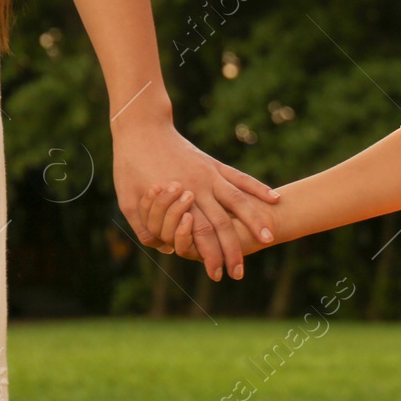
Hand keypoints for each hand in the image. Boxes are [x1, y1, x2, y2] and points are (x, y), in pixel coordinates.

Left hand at [113, 116, 277, 280]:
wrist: (141, 127)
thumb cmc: (129, 165)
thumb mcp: (126, 200)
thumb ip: (143, 225)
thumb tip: (160, 247)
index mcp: (177, 199)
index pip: (200, 234)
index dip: (210, 256)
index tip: (219, 274)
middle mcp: (199, 188)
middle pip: (223, 223)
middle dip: (233, 250)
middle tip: (240, 271)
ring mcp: (210, 174)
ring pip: (238, 201)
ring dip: (255, 221)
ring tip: (269, 237)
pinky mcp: (214, 164)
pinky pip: (240, 178)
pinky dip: (258, 188)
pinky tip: (274, 198)